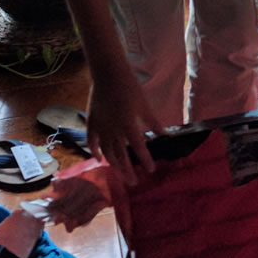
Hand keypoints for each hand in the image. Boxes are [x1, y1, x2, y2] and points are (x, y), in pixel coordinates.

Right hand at [85, 67, 162, 186]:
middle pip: (121, 156)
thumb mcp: (145, 106)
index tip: (150, 170)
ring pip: (106, 152)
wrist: (108, 75)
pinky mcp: (91, 123)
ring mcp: (100, 128)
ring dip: (114, 165)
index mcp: (129, 125)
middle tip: (133, 183)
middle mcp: (113, 130)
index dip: (145, 160)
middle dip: (127, 171)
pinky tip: (100, 160)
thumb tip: (165, 135)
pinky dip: (95, 152)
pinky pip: (92, 142)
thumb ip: (154, 123)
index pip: (139, 148)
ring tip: (120, 174)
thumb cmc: (130, 88)